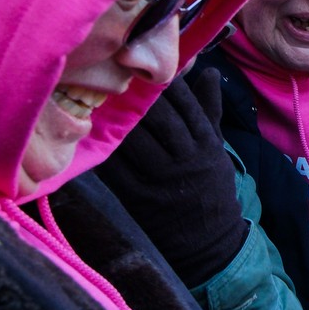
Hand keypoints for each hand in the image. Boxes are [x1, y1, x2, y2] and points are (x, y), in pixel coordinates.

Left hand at [96, 70, 246, 286]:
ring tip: (100, 95)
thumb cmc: (211, 189)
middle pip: (161, 119)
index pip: (188, 106)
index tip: (150, 65)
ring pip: (136, 140)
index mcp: (207, 146)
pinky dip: (104, 150)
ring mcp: (163, 180)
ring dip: (116, 118)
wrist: (211, 244)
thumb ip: (211, 111)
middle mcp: (187, 161)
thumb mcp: (217, 150)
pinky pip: (117, 169)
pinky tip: (91, 133)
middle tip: (117, 72)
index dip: (168, 84)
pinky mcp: (140, 198)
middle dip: (138, 96)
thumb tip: (210, 72)